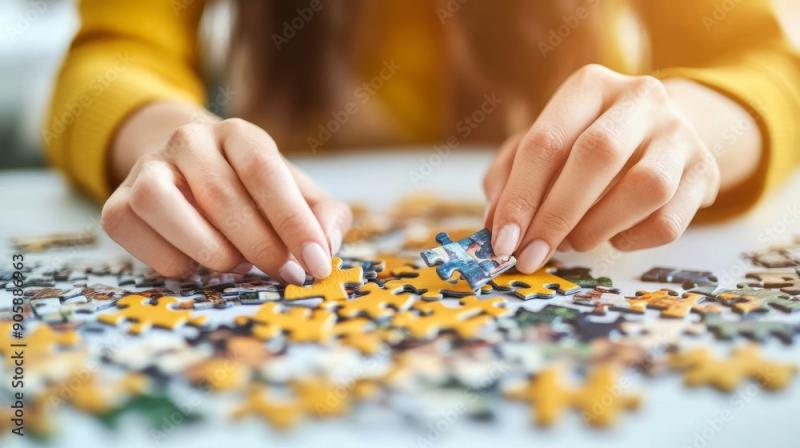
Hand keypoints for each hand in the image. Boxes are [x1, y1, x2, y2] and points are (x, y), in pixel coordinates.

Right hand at [101, 117, 350, 282]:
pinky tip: (199, 264)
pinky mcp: (116, 205)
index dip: (292, 220)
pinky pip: (140, 237)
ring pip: (163, 205)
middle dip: (260, 246)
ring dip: (210, 249)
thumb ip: (323, 216)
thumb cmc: (254, 193)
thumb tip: (326, 246)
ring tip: (237, 264)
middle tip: (284, 273)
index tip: (316, 262)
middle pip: (221, 194)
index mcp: (238, 133)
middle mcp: (188, 140)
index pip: (264, 169)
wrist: (191, 176)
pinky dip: (176, 263)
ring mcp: (146, 169)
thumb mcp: (297, 195)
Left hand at [484, 64, 720, 272]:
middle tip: (530, 255)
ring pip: (645, 187)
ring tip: (575, 242)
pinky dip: (633, 239)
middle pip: (596, 155)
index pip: (547, 141)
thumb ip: (510, 178)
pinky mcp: (705, 171)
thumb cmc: (583, 143)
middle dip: (556, 215)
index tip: (502, 242)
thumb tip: (496, 226)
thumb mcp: (542, 146)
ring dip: (598, 227)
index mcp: (590, 85)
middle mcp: (640, 98)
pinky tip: (614, 235)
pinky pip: (670, 220)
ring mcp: (680, 133)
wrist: (659, 134)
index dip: (520, 197)